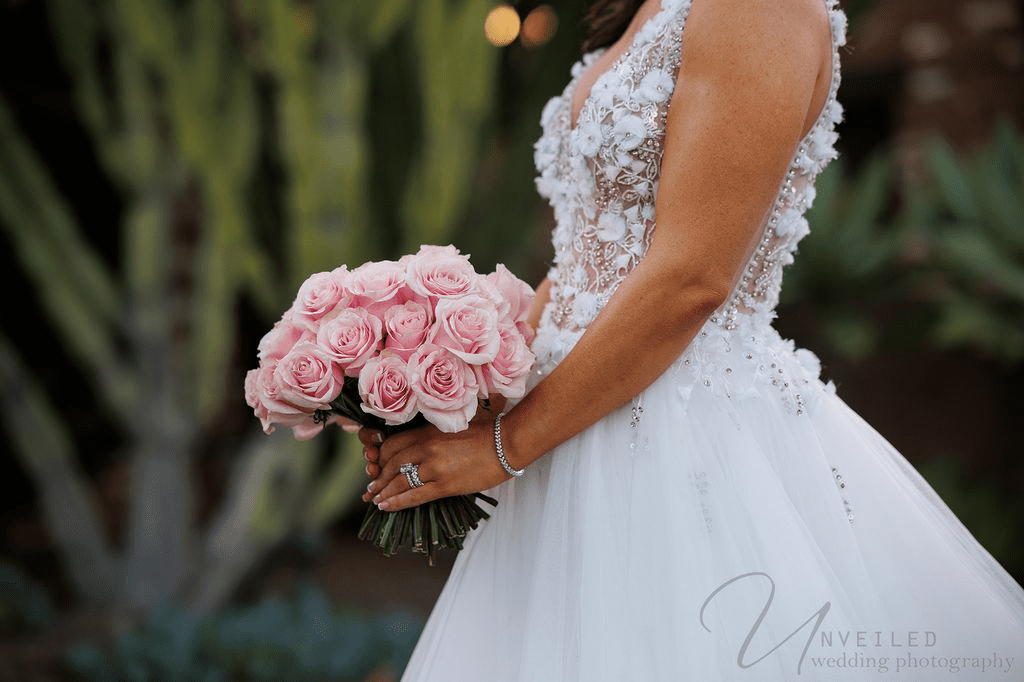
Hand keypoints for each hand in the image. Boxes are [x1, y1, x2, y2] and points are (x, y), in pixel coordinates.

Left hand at [359, 418, 511, 511]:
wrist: (508, 443)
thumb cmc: (489, 431)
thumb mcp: (456, 424)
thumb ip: (436, 432)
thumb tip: (425, 441)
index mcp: (429, 431)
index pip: (393, 445)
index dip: (380, 458)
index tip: (376, 466)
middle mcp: (427, 448)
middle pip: (391, 463)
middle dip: (378, 478)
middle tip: (371, 487)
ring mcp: (435, 467)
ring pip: (399, 481)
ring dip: (383, 492)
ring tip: (375, 499)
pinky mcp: (445, 485)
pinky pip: (414, 496)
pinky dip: (397, 502)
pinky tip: (386, 507)